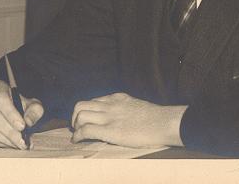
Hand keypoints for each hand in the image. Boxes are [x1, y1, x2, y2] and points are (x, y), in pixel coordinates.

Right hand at [0, 79, 43, 148]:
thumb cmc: (20, 106)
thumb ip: (35, 110)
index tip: (22, 126)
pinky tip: (10, 143)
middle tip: (22, 141)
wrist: (9, 112)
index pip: (1, 99)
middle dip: (10, 131)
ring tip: (18, 144)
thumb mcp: (32, 104)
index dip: (11, 114)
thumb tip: (29, 121)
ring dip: (5, 139)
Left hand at [71, 92, 187, 147]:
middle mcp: (110, 105)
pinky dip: (78, 136)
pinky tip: (78, 141)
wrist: (164, 122)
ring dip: (75, 126)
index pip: (93, 101)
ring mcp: (109, 117)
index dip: (87, 112)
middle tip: (77, 127)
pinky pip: (86, 130)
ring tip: (77, 135)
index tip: (87, 120)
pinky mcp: (110, 130)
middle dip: (75, 117)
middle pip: (81, 105)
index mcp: (117, 98)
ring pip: (80, 115)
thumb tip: (122, 118)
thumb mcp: (136, 106)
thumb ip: (125, 109)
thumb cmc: (155, 118)